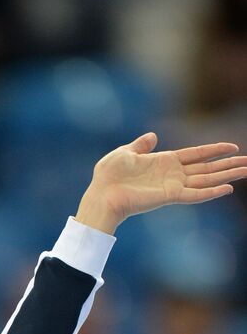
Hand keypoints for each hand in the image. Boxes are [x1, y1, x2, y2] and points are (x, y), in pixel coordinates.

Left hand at [75, 132, 246, 234]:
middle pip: (207, 168)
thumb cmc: (108, 176)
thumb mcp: (125, 152)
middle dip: (228, 165)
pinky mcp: (169, 197)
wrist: (101, 193)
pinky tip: (228, 188)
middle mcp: (172, 175)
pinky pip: (195, 195)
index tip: (233, 146)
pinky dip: (211, 192)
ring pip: (206, 181)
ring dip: (227, 176)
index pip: (196, 154)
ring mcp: (172, 186)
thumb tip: (153, 136)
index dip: (214, 150)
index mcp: (164, 162)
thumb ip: (141, 145)